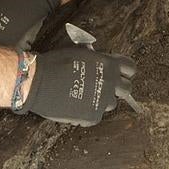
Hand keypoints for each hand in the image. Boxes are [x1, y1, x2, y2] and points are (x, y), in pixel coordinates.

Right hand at [16, 45, 136, 125]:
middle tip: (104, 85)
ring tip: (87, 95)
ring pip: (112, 103)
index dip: (124, 70)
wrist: (38, 82)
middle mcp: (110, 83)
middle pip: (127, 89)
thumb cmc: (56, 62)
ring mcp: (102, 101)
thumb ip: (96, 57)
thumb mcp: (81, 52)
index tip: (118, 71)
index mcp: (109, 64)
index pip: (130, 68)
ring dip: (103, 99)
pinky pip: (97, 114)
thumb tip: (100, 58)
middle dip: (117, 87)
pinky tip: (77, 105)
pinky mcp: (92, 116)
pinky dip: (90, 110)